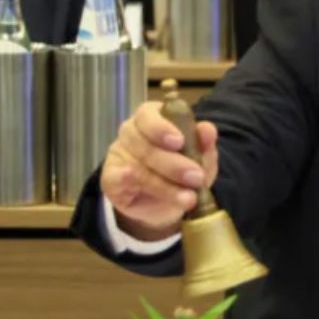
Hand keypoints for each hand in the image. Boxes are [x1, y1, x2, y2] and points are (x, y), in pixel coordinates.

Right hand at [99, 101, 218, 241]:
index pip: (148, 114)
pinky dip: (145, 189)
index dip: (162, 127)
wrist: (162, 204)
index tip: (180, 142)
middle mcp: (131, 131)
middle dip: (172, 162)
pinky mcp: (110, 177)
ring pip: (136, 165)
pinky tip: (161, 197)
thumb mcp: (200, 161)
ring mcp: (118, 154)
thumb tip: (208, 130)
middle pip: (143, 141)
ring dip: (165, 183)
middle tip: (196, 178)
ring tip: (189, 198)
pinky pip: (122, 180)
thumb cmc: (180, 173)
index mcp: (153, 118)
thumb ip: (204, 145)